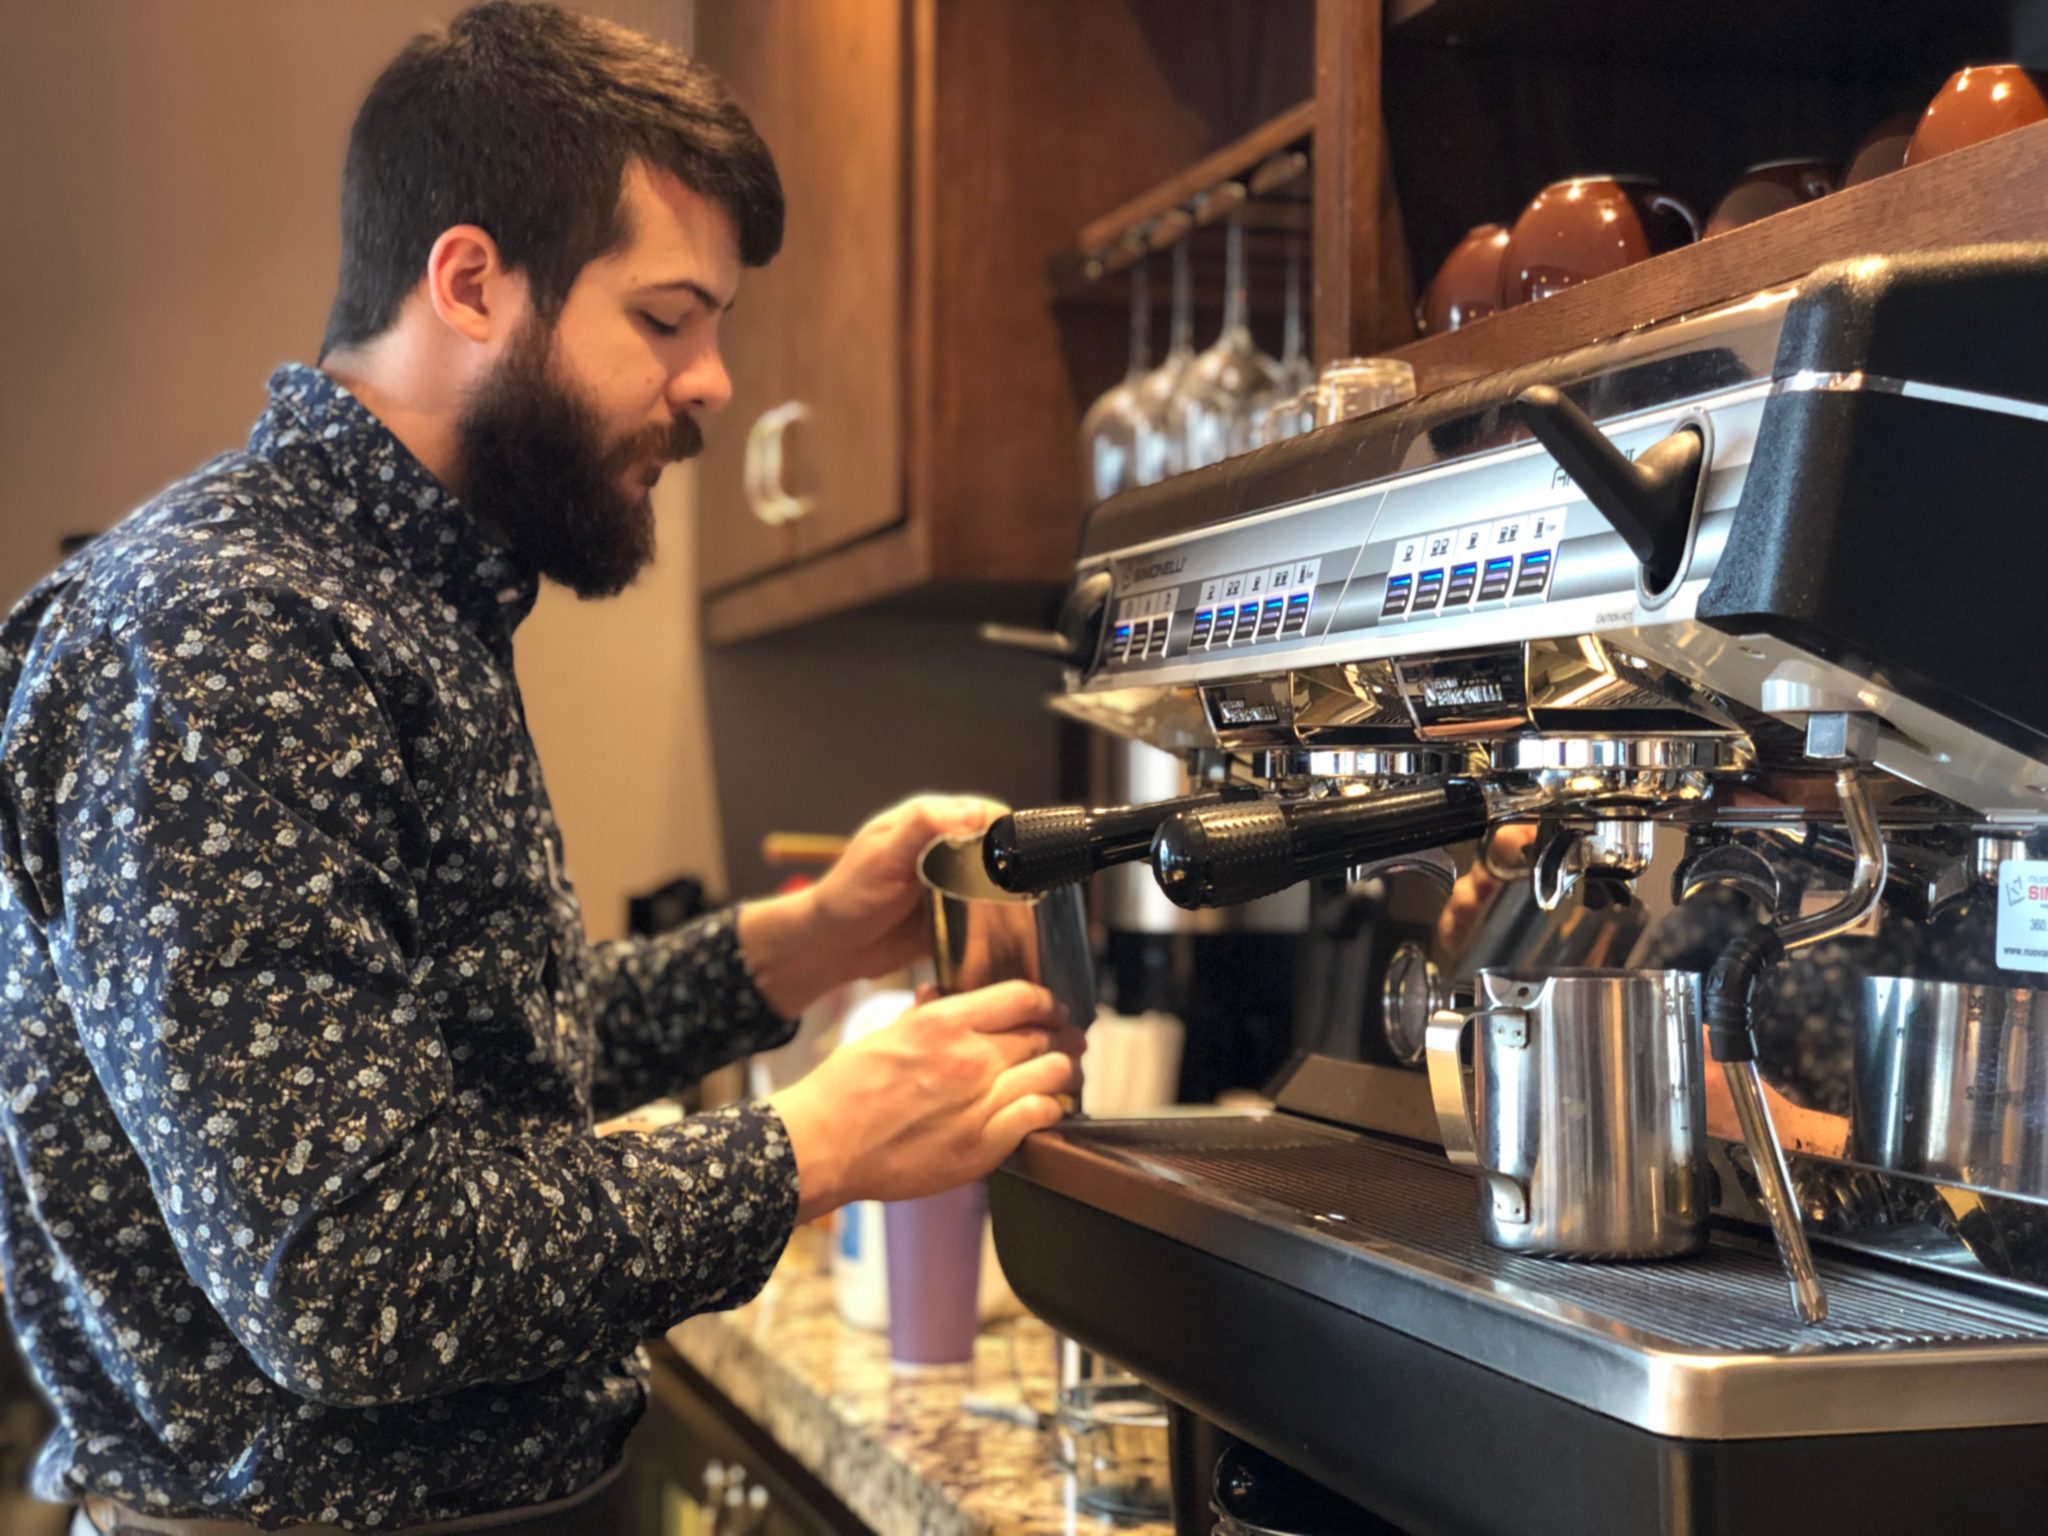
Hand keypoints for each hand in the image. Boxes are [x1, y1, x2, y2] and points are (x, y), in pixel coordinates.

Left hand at [740, 794, 1005, 1015]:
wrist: (832, 947)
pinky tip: (1006, 931)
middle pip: (998, 846)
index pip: (983, 812)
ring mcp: (954, 883)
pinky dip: (999, 922)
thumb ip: (924, 827)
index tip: (1012, 855)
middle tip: (1017, 889)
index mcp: (930, 821)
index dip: (1003, 830)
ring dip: (1009, 895)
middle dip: (1013, 865)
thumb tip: (974, 811)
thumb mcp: (884, 855)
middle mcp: (947, 847)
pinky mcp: (957, 916)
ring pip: (998, 881)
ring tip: (1016, 911)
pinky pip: (988, 915)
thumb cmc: (850, 895)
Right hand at [767, 980, 1084, 1219]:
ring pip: (1052, 1074)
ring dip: (1067, 1072)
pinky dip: (1051, 1109)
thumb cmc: (844, 1089)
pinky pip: (1039, 1116)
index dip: (1048, 1002)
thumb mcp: (884, 1033)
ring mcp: (978, 1103)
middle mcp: (968, 1058)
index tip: (1054, 1010)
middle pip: (1043, 1035)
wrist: (823, 1144)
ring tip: (1068, 1075)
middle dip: (1063, 1037)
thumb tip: (940, 993)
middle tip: (1070, 1043)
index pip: (1022, 998)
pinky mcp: (982, 1146)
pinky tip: (1048, 1109)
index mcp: (944, 1023)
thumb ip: (924, 1013)